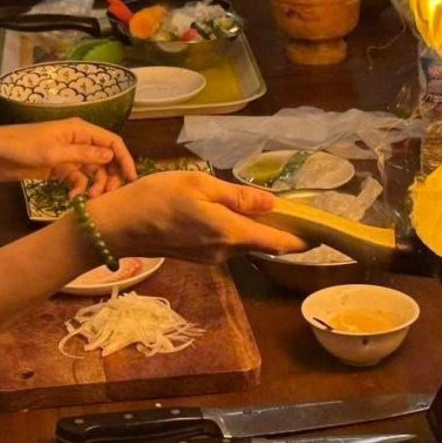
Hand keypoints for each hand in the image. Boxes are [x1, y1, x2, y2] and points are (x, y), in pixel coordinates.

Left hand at [0, 119, 135, 196]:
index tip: (132, 179)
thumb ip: (84, 155)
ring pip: (92, 171)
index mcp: (80, 130)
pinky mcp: (58, 168)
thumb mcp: (54, 153)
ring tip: (90, 201)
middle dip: (110, 177)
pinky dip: (78, 189)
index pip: (112, 142)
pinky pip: (77, 179)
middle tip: (107, 197)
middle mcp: (78, 140)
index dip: (124, 159)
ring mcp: (68, 155)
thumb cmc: (22, 147)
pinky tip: (72, 200)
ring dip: (95, 186)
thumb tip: (111, 156)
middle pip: (105, 159)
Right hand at [88, 173, 308, 263]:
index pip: (279, 243)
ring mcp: (212, 258)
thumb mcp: (200, 185)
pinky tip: (232, 213)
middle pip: (264, 244)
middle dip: (283, 230)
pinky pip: (229, 244)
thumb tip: (272, 204)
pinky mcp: (200, 257)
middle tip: (296, 209)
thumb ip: (238, 197)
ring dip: (258, 229)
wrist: (119, 225)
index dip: (303, 240)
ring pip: (246, 243)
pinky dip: (238, 231)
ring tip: (266, 206)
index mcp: (230, 232)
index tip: (322, 233)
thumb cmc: (157, 197)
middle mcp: (226, 252)